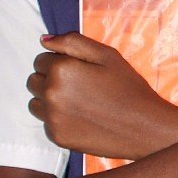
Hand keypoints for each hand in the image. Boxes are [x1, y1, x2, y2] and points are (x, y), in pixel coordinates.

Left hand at [28, 32, 174, 158]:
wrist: (144, 127)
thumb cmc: (128, 88)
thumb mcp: (107, 56)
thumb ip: (72, 42)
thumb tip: (45, 40)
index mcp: (61, 69)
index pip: (40, 59)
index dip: (59, 62)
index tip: (79, 71)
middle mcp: (51, 93)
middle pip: (34, 80)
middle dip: (50, 80)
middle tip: (79, 86)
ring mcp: (52, 118)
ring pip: (36, 103)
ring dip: (50, 100)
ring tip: (78, 102)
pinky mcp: (57, 137)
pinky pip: (46, 123)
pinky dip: (58, 119)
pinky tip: (81, 118)